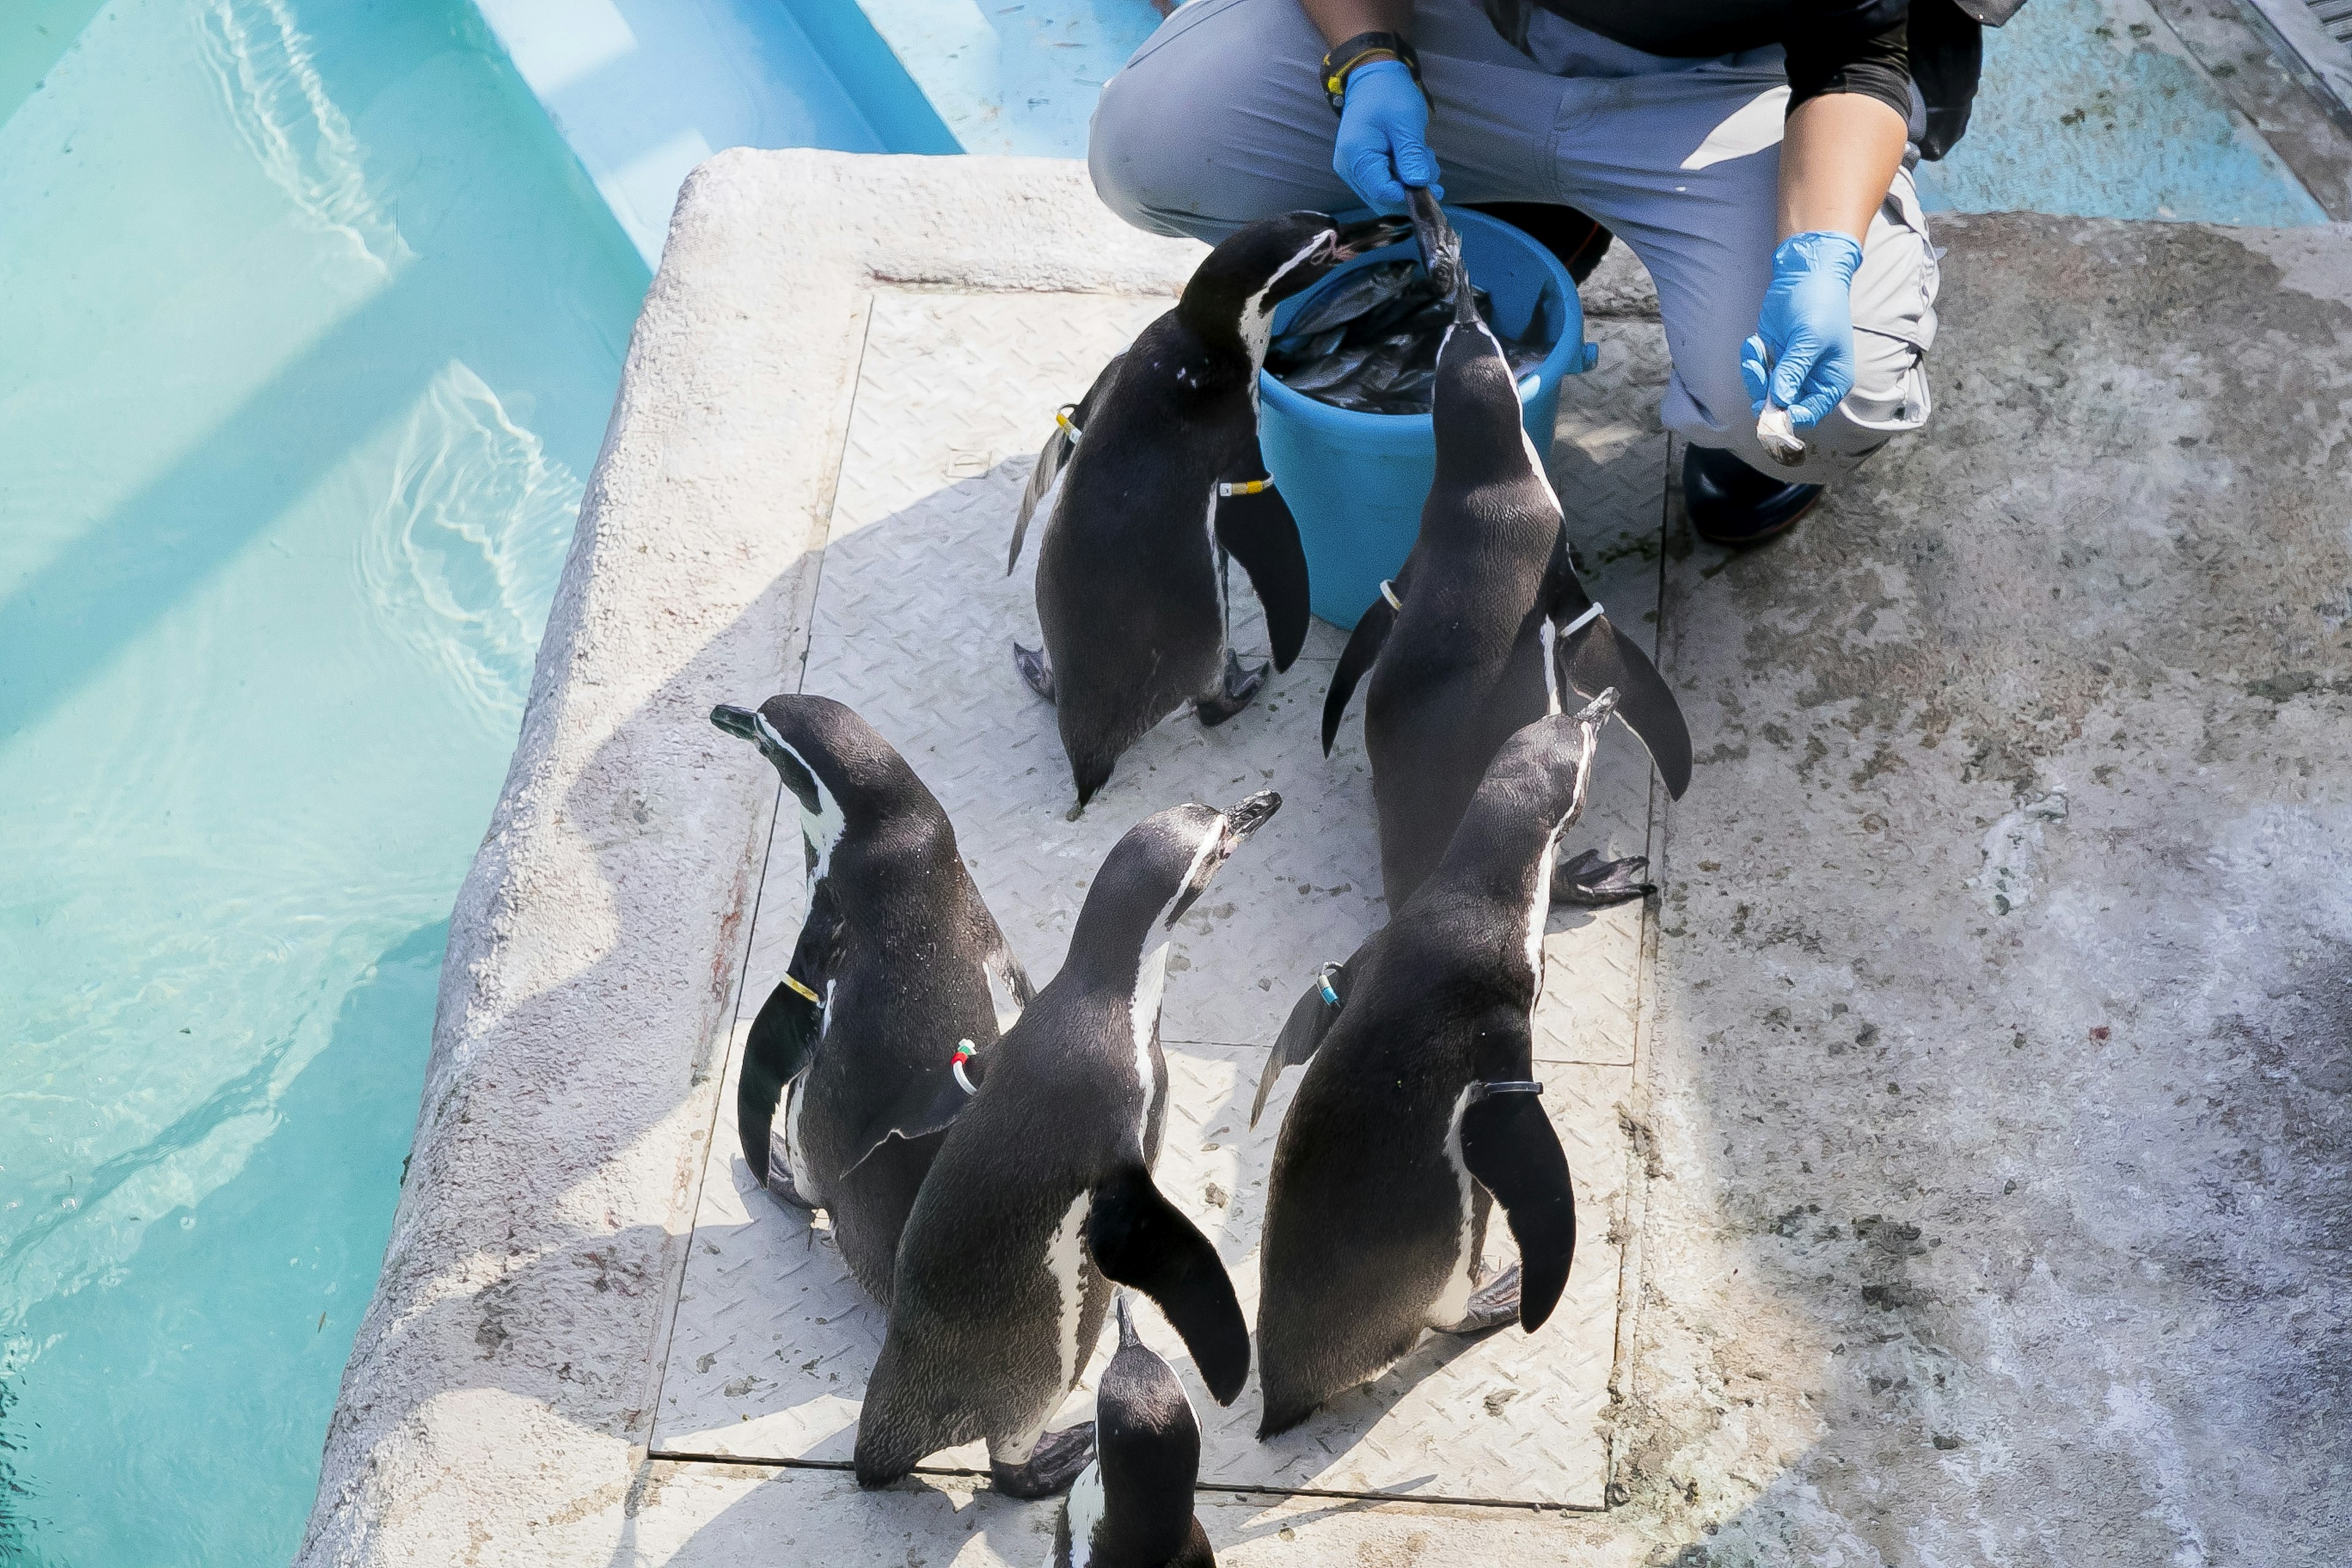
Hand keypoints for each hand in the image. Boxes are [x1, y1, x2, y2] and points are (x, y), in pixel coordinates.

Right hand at [1332, 59, 1442, 214]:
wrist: (1372, 79)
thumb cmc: (1388, 94)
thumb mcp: (1406, 122)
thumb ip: (1411, 155)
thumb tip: (1419, 184)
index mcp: (1357, 155)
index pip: (1382, 192)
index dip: (1408, 194)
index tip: (1434, 187)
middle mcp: (1349, 168)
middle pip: (1382, 198)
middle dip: (1410, 189)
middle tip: (1430, 168)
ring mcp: (1353, 170)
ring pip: (1384, 194)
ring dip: (1408, 182)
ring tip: (1421, 156)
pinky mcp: (1361, 168)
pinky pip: (1383, 183)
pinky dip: (1401, 177)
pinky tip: (1411, 158)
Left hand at [1740, 230, 1863, 427]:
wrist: (1806, 274)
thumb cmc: (1819, 304)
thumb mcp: (1809, 338)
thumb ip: (1794, 370)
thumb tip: (1779, 402)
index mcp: (1831, 382)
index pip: (1810, 414)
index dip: (1790, 417)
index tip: (1771, 410)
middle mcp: (1811, 382)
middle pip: (1783, 407)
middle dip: (1765, 393)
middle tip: (1756, 369)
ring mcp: (1789, 372)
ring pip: (1764, 393)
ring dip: (1754, 375)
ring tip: (1754, 348)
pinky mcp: (1772, 360)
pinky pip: (1756, 374)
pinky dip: (1750, 362)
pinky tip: (1753, 342)